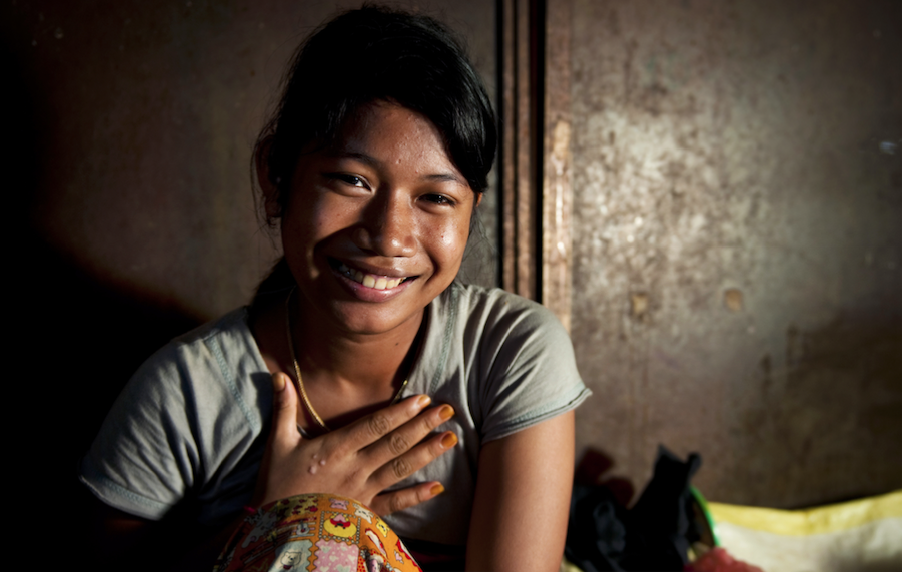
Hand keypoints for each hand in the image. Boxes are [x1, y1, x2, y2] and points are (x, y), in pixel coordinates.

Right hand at [252, 372, 456, 514]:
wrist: (277, 531)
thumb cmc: (277, 486)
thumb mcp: (277, 444)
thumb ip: (283, 408)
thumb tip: (278, 375)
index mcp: (335, 448)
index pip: (374, 425)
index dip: (400, 411)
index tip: (423, 399)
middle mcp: (354, 468)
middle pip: (395, 443)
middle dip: (423, 425)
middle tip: (447, 410)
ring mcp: (362, 491)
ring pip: (400, 469)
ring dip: (427, 453)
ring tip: (450, 439)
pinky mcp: (364, 512)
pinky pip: (394, 504)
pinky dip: (416, 496)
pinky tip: (438, 487)